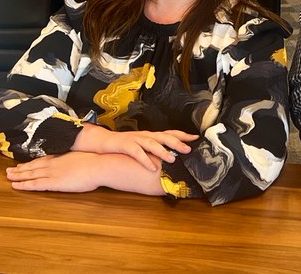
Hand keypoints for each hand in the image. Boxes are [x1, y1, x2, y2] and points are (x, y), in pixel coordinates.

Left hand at [6, 151, 110, 192]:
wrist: (98, 165)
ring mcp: (51, 172)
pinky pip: (34, 184)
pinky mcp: (53, 183)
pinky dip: (24, 185)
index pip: (41, 160)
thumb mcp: (83, 157)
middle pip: (32, 166)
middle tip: (9, 170)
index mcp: (60, 157)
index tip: (23, 164)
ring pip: (30, 174)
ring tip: (8, 176)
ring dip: (18, 175)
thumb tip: (76, 160)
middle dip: (20, 169)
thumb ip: (75, 159)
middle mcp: (53, 163)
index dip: (30, 163)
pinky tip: (16, 185)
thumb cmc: (95, 162)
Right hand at [73, 122, 196, 169]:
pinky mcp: (125, 145)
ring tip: (172, 159)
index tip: (196, 138)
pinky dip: (144, 159)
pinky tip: (151, 167)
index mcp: (150, 136)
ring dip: (162, 151)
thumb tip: (170, 158)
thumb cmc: (125, 146)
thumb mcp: (141, 146)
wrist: (103, 142)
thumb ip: (154, 150)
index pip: (169, 133)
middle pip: (163, 137)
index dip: (182, 135)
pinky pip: (136, 152)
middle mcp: (145, 135)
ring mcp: (135, 139)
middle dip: (177, 142)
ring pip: (151, 143)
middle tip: (189, 149)